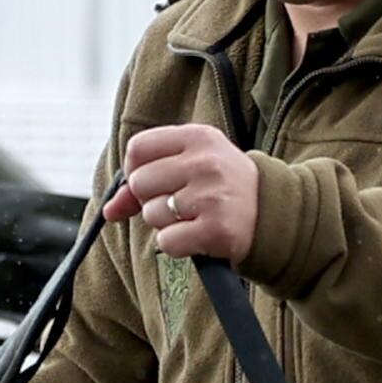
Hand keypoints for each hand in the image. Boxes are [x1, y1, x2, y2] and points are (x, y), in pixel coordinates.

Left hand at [116, 122, 257, 263]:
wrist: (272, 212)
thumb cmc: (221, 187)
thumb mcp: (191, 166)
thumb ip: (145, 180)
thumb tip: (108, 210)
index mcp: (198, 137)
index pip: (137, 149)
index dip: (135, 170)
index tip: (151, 182)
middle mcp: (205, 163)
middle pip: (140, 183)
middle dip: (150, 199)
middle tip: (178, 203)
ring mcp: (211, 196)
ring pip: (152, 214)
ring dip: (166, 224)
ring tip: (194, 218)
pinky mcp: (216, 230)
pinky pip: (167, 242)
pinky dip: (176, 245)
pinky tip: (197, 236)